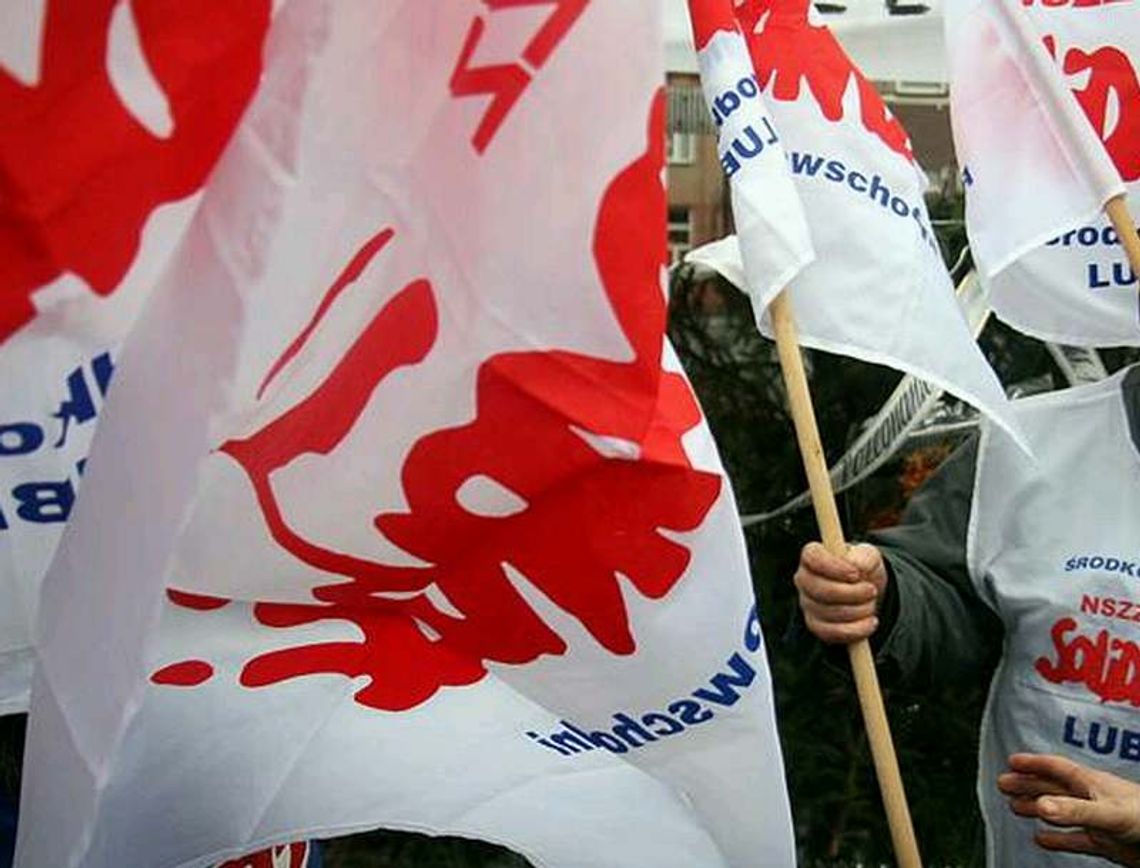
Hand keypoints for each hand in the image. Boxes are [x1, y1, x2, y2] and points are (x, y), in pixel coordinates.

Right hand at [793, 542, 887, 643]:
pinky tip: (869, 623)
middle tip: (872, 591)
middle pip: (819, 589)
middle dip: (851, 593)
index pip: (812, 558)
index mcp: (812, 555)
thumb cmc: (862, 568)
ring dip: (858, 611)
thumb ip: (864, 557)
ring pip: (828, 613)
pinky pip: (831, 632)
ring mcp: (807, 604)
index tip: (856, 574)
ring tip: (871, 605)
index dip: (833, 567)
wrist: (866, 591)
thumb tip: (857, 567)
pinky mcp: (815, 626)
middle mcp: (804, 579)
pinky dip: (855, 630)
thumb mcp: (868, 555)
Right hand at [998, 753, 1139, 866]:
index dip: (1034, 764)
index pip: (1056, 768)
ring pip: (1060, 811)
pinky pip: (1074, 839)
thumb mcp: (1109, 813)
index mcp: (1091, 783)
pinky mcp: (1105, 842)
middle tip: (1002, 784)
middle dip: (1028, 785)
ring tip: (1014, 807)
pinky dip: (1056, 839)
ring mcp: (1098, 820)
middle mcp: (1091, 798)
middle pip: (1053, 787)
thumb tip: (1040, 807)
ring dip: (1037, 808)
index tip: (1012, 761)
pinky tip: (1041, 839)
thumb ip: (1075, 810)